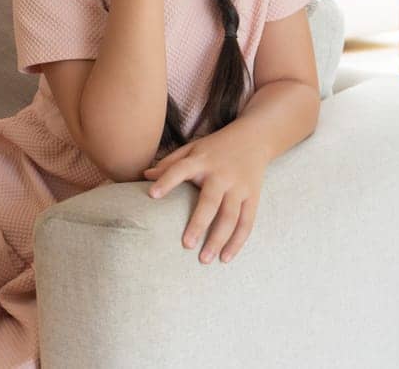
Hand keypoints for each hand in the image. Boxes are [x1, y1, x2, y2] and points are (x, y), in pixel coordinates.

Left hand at [143, 126, 267, 263]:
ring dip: (219, 240)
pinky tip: (226, 258)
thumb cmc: (214, 148)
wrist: (253, 139)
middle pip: (210, 201)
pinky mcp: (253, 196)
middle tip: (186, 245)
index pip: (180, 169)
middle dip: (199, 224)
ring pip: (231, 217)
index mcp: (201, 160)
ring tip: (204, 260)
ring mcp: (239, 187)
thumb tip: (145, 176)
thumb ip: (170, 163)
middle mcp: (221, 174)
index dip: (166, 181)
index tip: (152, 195)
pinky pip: (247, 223)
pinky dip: (237, 242)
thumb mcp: (192, 148)